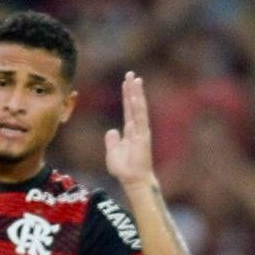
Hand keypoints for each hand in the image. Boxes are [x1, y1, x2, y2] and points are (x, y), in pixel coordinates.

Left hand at [104, 71, 153, 186]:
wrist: (133, 180)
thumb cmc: (124, 169)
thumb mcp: (112, 153)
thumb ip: (112, 141)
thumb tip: (112, 130)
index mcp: (130, 131)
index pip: (128, 109)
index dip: (127, 95)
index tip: (126, 82)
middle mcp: (137, 128)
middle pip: (134, 104)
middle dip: (132, 89)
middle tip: (131, 74)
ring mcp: (141, 130)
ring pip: (138, 108)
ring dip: (136, 93)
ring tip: (135, 79)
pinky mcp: (143, 135)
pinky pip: (140, 117)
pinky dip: (138, 106)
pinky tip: (135, 95)